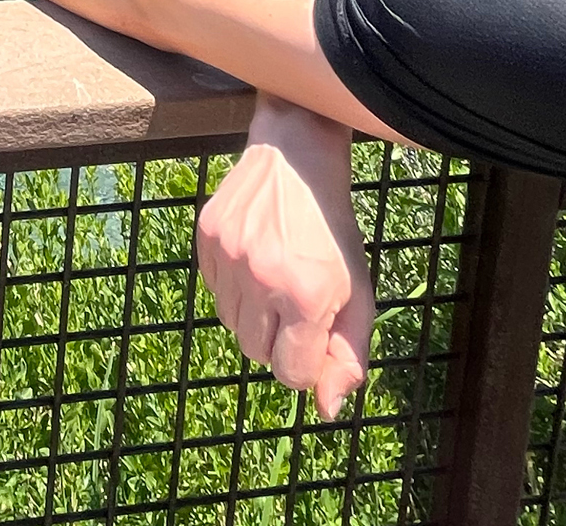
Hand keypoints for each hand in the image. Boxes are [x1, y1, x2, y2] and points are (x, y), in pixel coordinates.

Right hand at [196, 94, 373, 417]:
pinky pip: (214, 291)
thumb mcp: (358, 292)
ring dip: (254, 315)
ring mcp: (229, 256)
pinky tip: (255, 259)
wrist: (297, 156)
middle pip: (257, 353)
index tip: (317, 330)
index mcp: (307, 296)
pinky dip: (234, 288)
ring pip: (232, 325)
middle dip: (279, 340)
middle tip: (297, 304)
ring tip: (276, 278)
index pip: (291, 373)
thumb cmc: (333, 230)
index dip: (307, 360)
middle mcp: (262, 278)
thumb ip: (348, 355)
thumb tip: (326, 409)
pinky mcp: (206, 237)